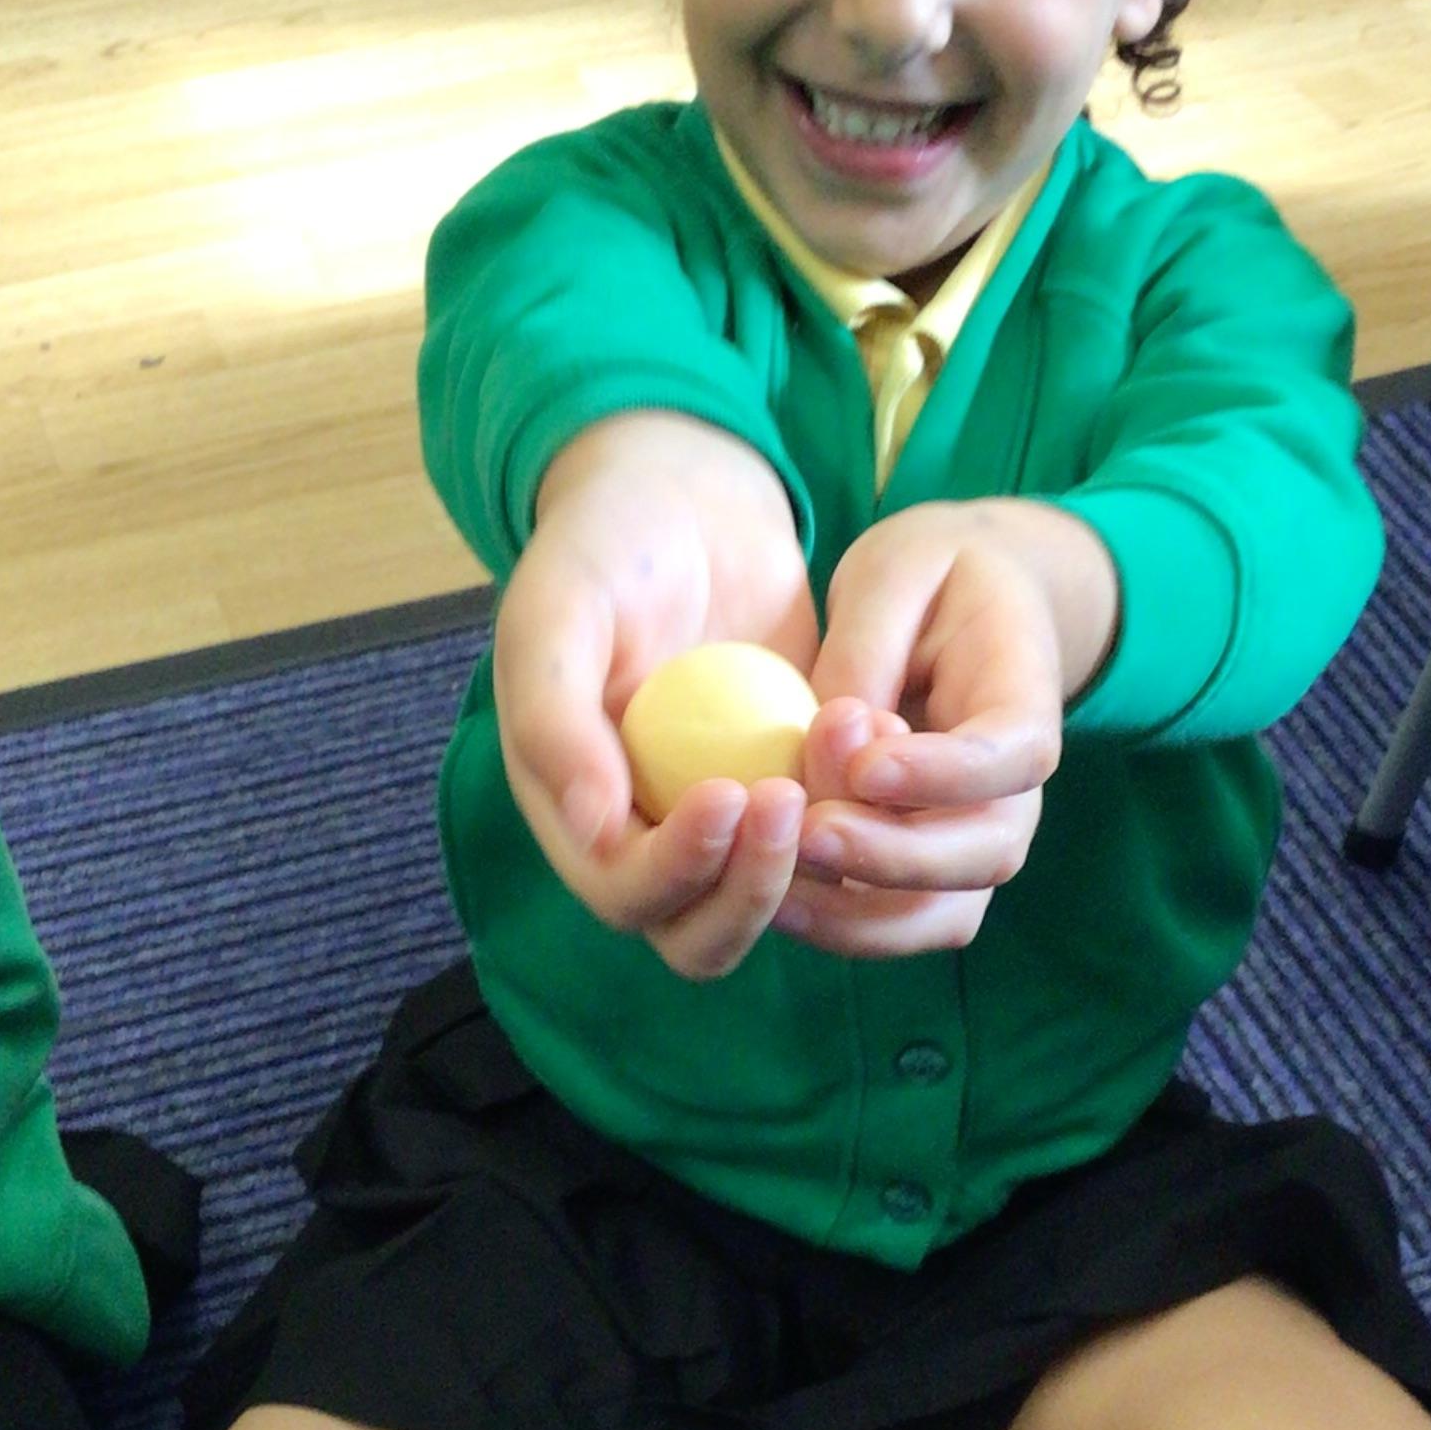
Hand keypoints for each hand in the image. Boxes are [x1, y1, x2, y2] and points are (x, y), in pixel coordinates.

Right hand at [495, 411, 819, 978]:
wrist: (686, 497)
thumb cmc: (603, 546)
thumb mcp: (557, 610)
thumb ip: (554, 717)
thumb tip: (592, 823)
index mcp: (576, 812)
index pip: (625, 893)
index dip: (677, 869)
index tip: (728, 792)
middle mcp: (648, 836)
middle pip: (699, 932)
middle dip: (750, 890)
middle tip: (790, 799)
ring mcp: (722, 821)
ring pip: (771, 903)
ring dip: (809, 866)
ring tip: (835, 769)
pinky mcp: (788, 787)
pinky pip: (826, 840)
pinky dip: (854, 813)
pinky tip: (875, 736)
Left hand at [778, 501, 1119, 957]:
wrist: (964, 606)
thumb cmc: (930, 577)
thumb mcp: (897, 573)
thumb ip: (864, 654)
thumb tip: (830, 737)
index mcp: (1024, 701)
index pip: (1009, 757)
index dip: (942, 774)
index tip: (866, 764)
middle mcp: (1016, 790)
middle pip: (985, 853)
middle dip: (893, 855)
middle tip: (809, 831)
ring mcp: (976, 839)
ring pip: (942, 913)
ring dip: (860, 912)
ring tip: (775, 877)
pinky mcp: (926, 872)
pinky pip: (895, 924)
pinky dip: (838, 926)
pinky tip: (769, 897)